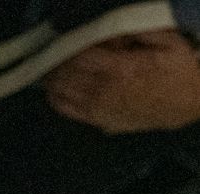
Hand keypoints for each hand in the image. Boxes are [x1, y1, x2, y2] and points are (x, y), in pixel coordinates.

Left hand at [45, 31, 199, 132]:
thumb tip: (109, 30)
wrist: (192, 103)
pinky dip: (55, 97)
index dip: (67, 46)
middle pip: (64, 75)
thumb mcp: (168, 41)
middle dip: (55, 61)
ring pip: (60, 93)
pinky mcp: (99, 121)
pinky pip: (66, 110)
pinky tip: (54, 88)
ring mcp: (99, 109)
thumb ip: (137, 31)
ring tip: (50, 66)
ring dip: (52, 78)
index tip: (64, 37)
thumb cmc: (180, 70)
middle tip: (52, 50)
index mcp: (119, 69)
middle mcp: (103, 91)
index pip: (78, 56)